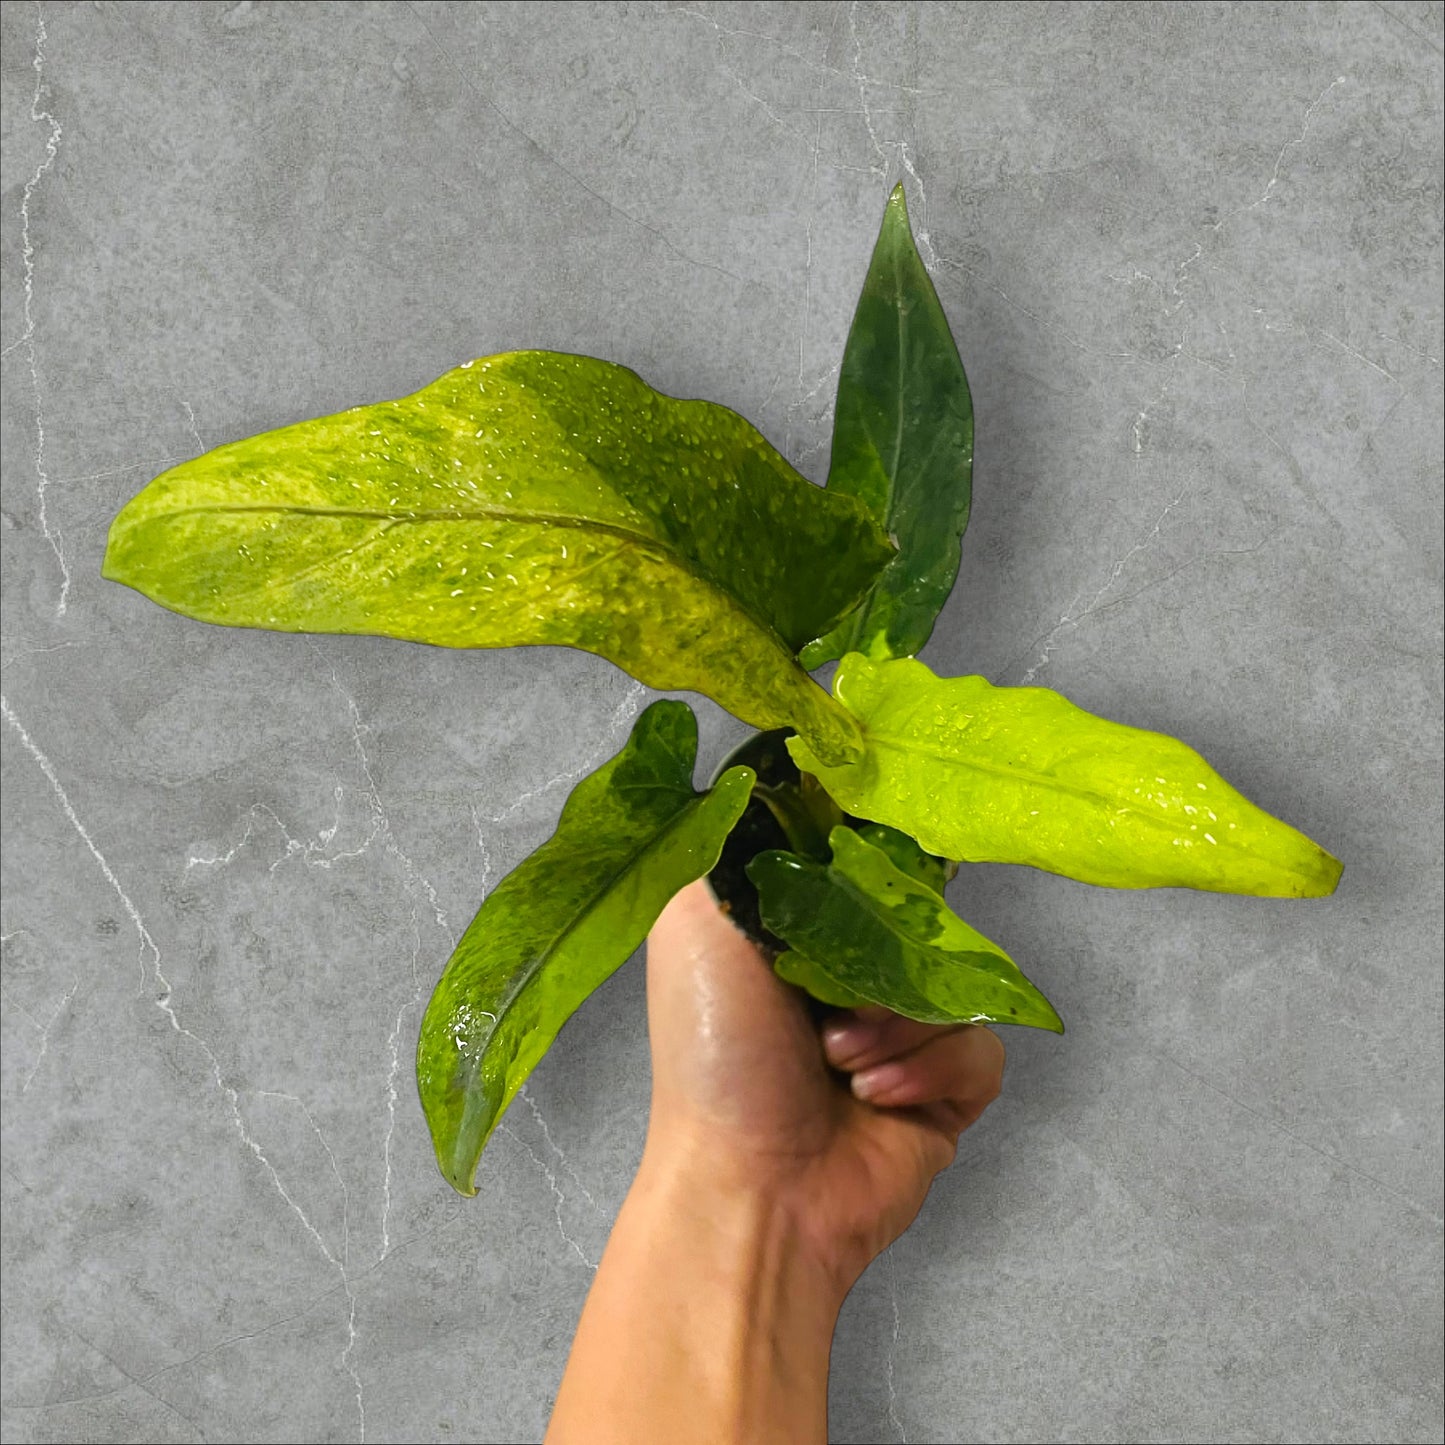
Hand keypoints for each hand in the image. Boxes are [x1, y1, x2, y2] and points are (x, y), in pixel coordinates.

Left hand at [644, 878, 1004, 1294]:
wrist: (753, 1185)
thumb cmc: (714, 1053)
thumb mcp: (696, 922)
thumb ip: (737, 846)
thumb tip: (781, 788)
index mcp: (792, 937)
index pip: (860, 869)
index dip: (870, 866)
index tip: (867, 868)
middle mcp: (847, 982)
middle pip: (918, 920)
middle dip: (881, 952)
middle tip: (832, 994)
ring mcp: (901, 1037)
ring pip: (955, 983)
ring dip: (897, 1019)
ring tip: (841, 1059)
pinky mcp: (944, 1092)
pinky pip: (982, 1047)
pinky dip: (931, 1066)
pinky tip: (878, 1092)